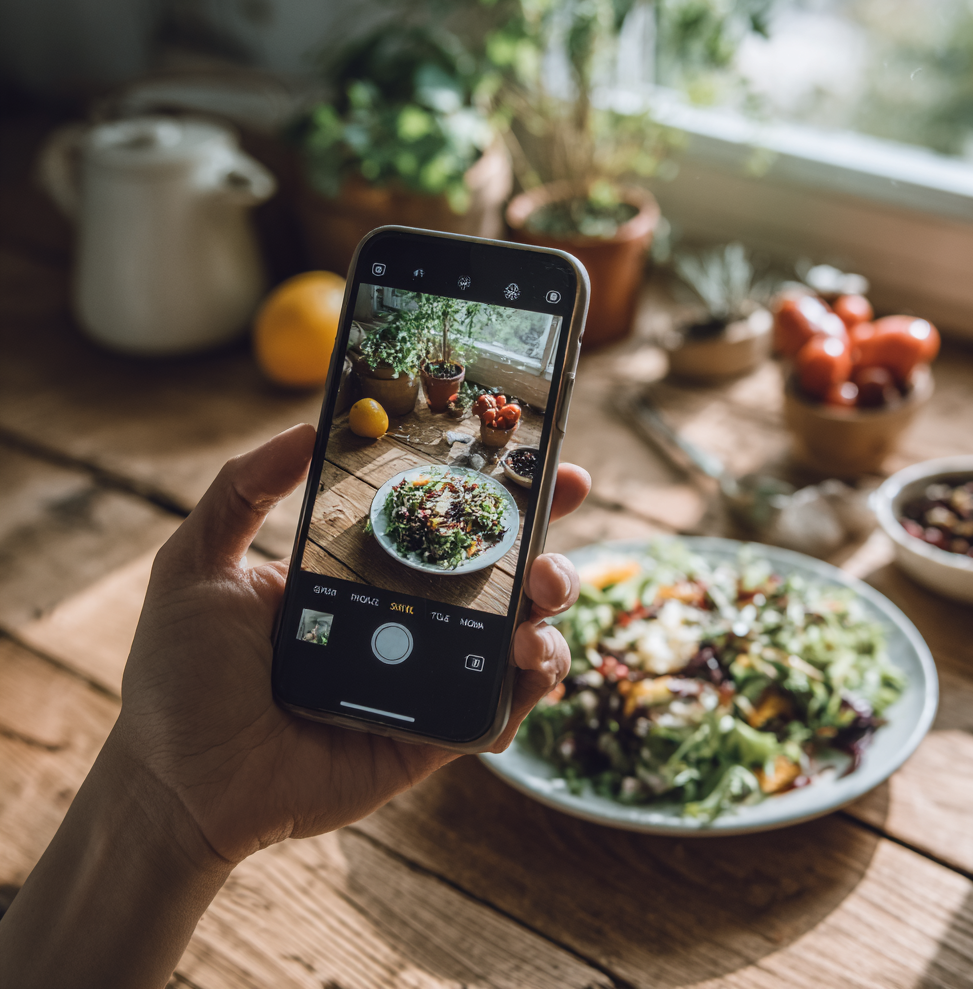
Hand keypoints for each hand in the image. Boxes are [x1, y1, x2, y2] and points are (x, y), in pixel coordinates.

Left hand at [114, 424, 589, 864]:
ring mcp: (425, 677)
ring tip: (534, 620)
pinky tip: (527, 674)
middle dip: (549, 556)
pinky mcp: (432, 735)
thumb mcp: (197, 564)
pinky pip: (498, 710)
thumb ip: (241, 490)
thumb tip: (305, 431)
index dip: (501, 494)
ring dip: (548, 623)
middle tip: (550, 553)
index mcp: (366, 573)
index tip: (544, 464)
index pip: (445, 523)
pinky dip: (528, 692)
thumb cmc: (182, 674)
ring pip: (517, 642)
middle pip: (501, 579)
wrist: (180, 783)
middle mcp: (407, 619)